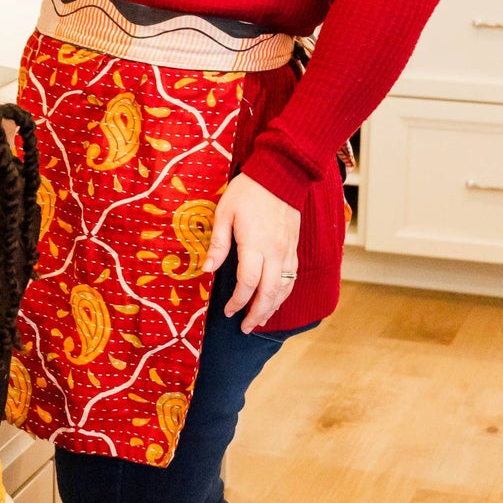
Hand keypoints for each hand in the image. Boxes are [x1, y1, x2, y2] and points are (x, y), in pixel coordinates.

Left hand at [204, 172, 301, 333]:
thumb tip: (208, 269)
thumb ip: (218, 243)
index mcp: (255, 245)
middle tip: (245, 328)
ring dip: (272, 308)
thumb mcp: (225, 213)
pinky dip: (284, 293)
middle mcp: (275, 252)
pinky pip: (292, 277)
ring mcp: (287, 251)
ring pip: (284, 288)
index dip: (237, 302)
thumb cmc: (248, 191)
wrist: (281, 174)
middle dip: (257, 314)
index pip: (248, 284)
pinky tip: (276, 300)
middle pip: (269, 293)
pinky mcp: (294, 247)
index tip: (227, 311)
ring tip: (260, 321)